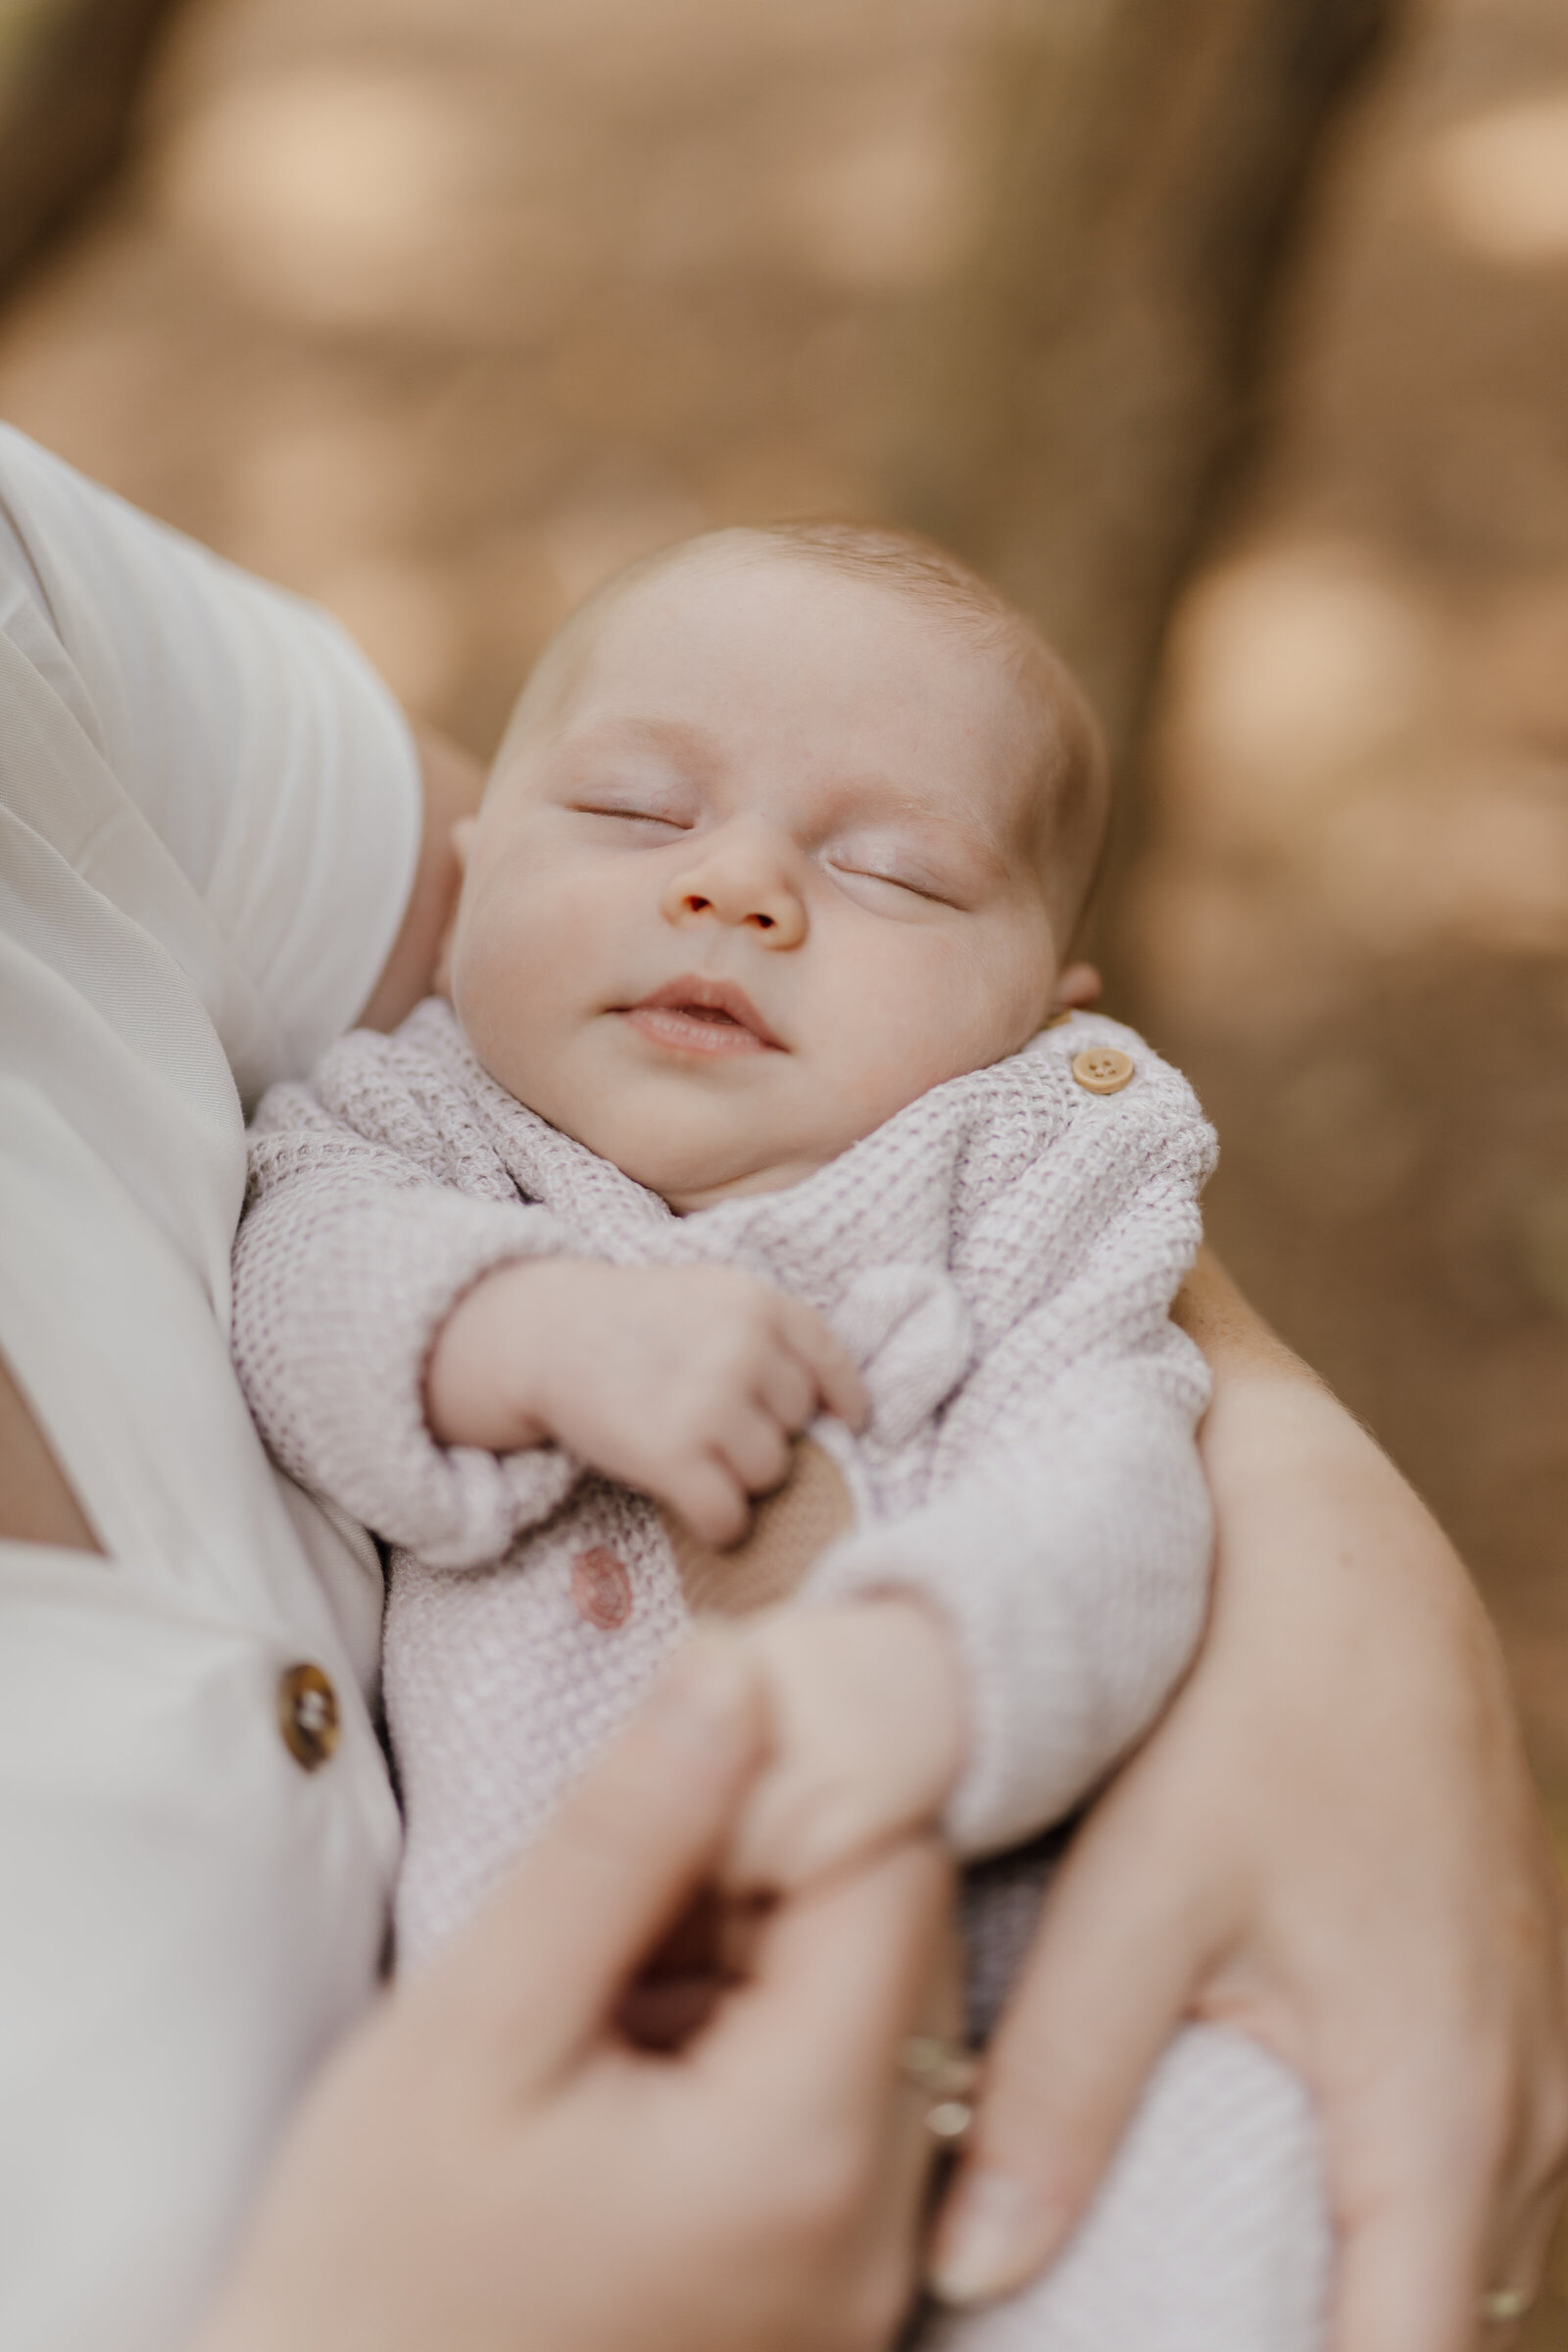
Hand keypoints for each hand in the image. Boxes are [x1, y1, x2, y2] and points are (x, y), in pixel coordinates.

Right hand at [196, 1639, 953, 2351]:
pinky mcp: (825, 2295)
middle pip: (899, 1942)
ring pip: (871, 2014)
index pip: (896, 1867)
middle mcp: (879, 2227)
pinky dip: (751, 2037)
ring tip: (606, 1967)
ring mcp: (862, 2279)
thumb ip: (619, 1840)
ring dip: (758, 1944)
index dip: (809, 1766)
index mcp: (806, 2151)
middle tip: (627, 1852)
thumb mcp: (476, 2028)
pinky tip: (628, 2048)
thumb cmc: (378, 2270)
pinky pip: (838, 2106)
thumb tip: (730, 1667)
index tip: (693, 1735)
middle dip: (780, 1856)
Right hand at [426, 1258, 867, 1543]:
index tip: (848, 1425)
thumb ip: (770, 1334)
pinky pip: (729, 1516)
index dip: (842, 1400)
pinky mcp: (672, 1457)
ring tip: (693, 1454)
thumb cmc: (633, 1320)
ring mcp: (708, 1403)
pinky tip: (693, 1504)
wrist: (544, 1334)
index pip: (829, 1363)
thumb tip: (839, 1409)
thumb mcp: (709, 1294)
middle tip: (712, 1424)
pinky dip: (718, 1523)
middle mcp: (742, 1350)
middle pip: (798, 1425)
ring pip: (769, 1474)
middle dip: (765, 1432)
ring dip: (738, 1477)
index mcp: (757, 1303)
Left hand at [928, 1295, 1567, 2351]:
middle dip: (1281, 2337)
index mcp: (1439, 2109)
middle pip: (1416, 2321)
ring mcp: (1523, 2042)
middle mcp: (1519, 2104)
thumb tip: (975, 2272)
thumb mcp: (1140, 1892)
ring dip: (1319, 2274)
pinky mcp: (1491, 1985)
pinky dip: (1351, 2189)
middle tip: (1110, 2324)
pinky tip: (1229, 2157)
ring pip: (1434, 2239)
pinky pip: (1445, 2152)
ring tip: (1151, 2267)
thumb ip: (1059, 2089)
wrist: (1340, 1536)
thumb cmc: (1246, 1698)